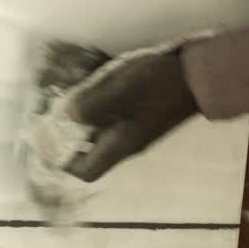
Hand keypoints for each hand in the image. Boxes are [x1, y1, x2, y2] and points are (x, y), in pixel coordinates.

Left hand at [64, 46, 198, 181]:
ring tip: (69, 98)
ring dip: (83, 120)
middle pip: (91, 151)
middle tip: (54, 115)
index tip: (48, 143)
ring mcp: (137, 129)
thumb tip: (67, 117)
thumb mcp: (122, 92)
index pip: (87, 171)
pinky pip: (114, 118)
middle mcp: (126, 143)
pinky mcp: (144, 114)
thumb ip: (91, 107)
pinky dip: (99, 108)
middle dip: (70, 136)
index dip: (64, 163)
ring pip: (101, 133)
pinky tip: (93, 87)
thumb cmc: (159, 85)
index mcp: (120, 145)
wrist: (201, 76)